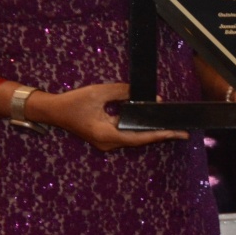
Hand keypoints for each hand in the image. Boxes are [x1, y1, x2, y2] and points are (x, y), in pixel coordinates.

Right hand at [33, 83, 188, 150]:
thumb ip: (121, 92)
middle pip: (139, 140)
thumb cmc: (73, 102)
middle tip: (182, 132)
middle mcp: (108, 142)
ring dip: (151, 133)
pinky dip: (140, 130)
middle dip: (160, 135)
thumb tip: (142, 94)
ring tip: (172, 129)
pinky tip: (151, 124)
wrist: (53, 111)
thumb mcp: (98, 92)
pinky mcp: (105, 137)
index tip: (175, 133)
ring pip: (134, 138)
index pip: (138, 136)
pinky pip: (127, 135)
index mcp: (106, 134)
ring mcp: (106, 141)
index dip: (158, 134)